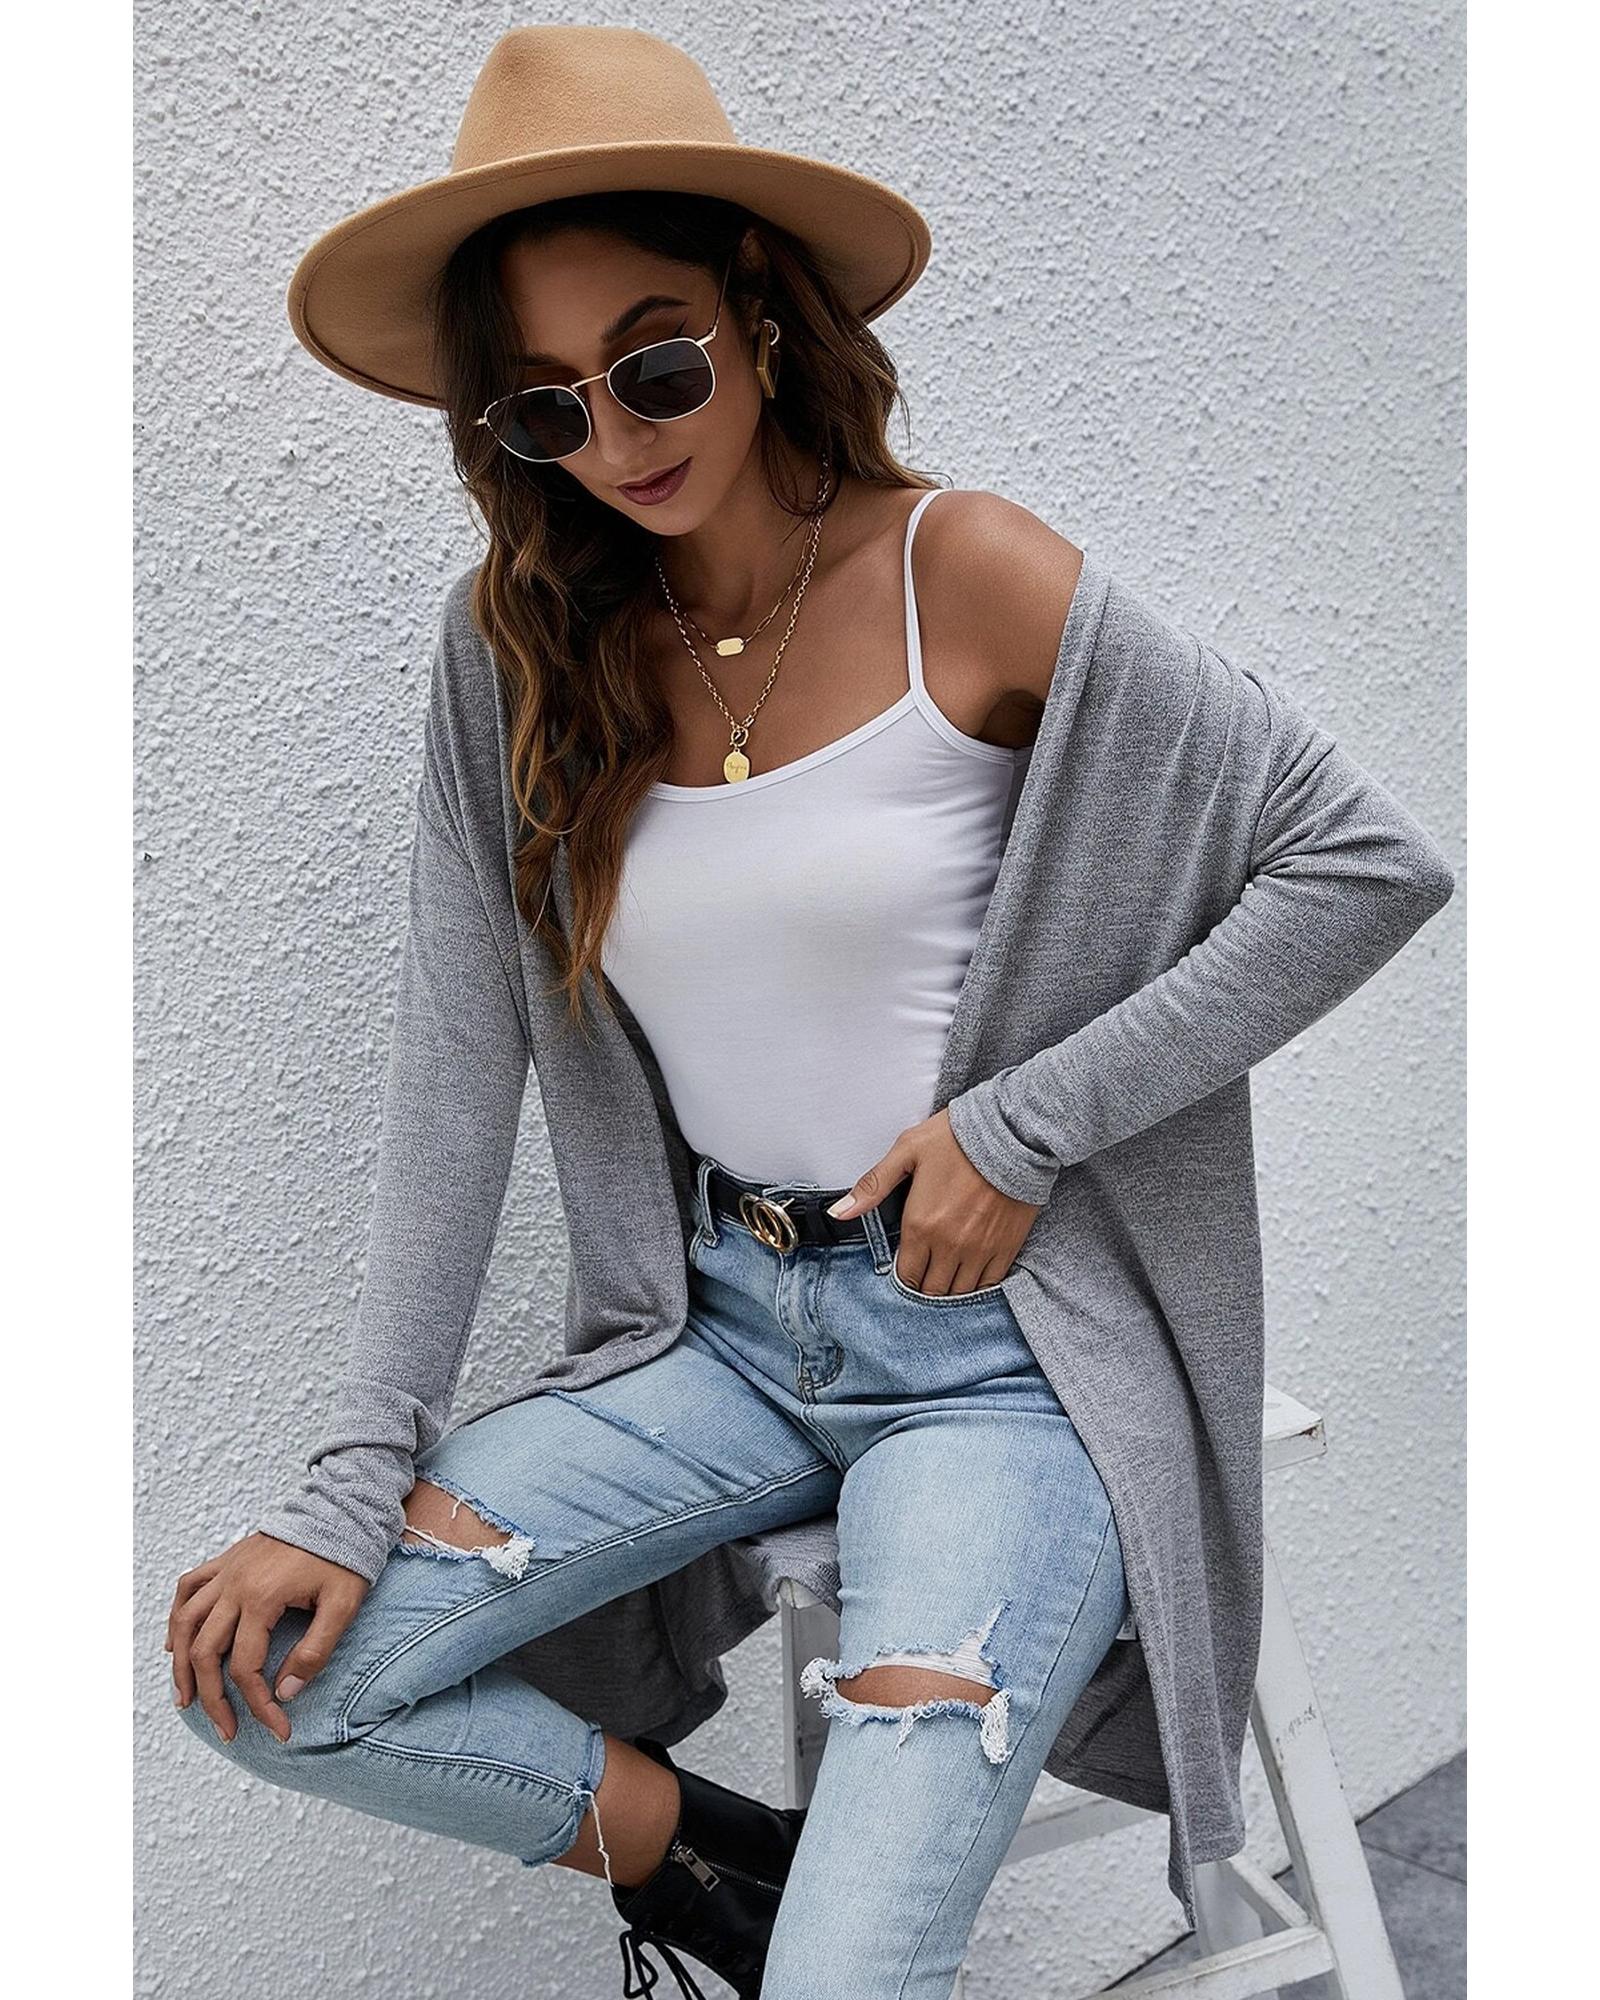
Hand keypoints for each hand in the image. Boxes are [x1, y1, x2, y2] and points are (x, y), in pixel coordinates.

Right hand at [167, 1533, 369, 1746]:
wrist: (343, 1508)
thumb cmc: (347, 1556)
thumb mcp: (343, 1605)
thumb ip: (315, 1650)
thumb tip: (285, 1693)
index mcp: (262, 1598)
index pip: (247, 1667)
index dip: (259, 1705)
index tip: (279, 1728)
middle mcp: (235, 1585)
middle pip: (206, 1653)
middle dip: (212, 1699)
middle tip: (227, 1730)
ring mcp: (227, 1570)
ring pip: (186, 1623)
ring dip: (181, 1665)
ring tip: (185, 1700)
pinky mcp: (228, 1560)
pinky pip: (188, 1588)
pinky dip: (177, 1618)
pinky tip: (177, 1644)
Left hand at [826, 1108, 1043, 1295]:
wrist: (1011, 1132)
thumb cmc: (957, 1138)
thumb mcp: (907, 1152)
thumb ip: (872, 1186)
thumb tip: (839, 1212)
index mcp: (920, 1225)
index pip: (906, 1275)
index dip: (904, 1277)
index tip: (907, 1268)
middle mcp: (949, 1245)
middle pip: (932, 1290)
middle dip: (924, 1286)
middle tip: (925, 1274)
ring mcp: (979, 1250)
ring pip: (960, 1293)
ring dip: (949, 1289)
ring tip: (946, 1276)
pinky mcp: (1006, 1247)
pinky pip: (990, 1284)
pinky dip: (978, 1286)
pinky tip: (971, 1275)